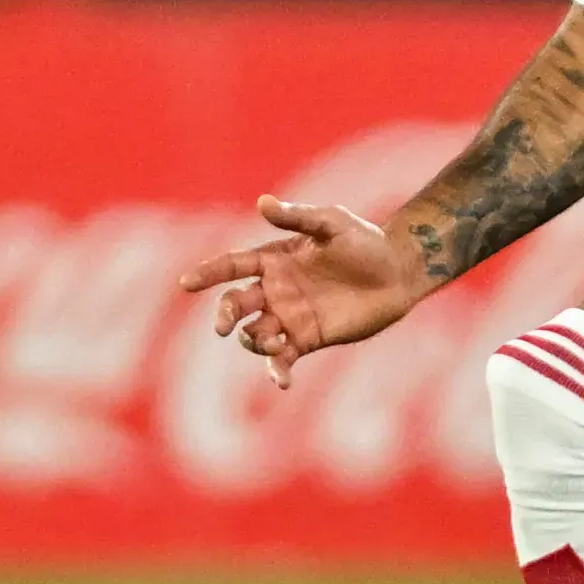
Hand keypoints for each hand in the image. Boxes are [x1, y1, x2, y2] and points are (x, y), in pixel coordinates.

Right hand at [173, 197, 430, 385]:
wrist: (397, 273)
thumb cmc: (365, 242)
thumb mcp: (332, 224)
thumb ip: (297, 218)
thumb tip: (262, 202)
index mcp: (273, 259)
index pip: (231, 266)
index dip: (208, 274)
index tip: (186, 283)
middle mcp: (274, 289)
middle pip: (235, 304)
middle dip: (224, 315)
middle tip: (223, 326)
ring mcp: (289, 316)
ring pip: (253, 334)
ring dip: (253, 341)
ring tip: (270, 341)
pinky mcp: (307, 339)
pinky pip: (282, 358)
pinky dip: (276, 371)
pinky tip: (282, 381)